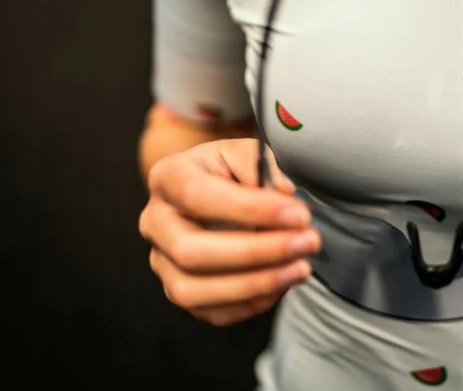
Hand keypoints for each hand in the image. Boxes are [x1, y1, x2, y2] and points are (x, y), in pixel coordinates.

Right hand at [139, 140, 320, 325]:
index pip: (198, 196)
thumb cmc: (232, 170)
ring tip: (301, 268)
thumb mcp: (245, 151)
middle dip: (256, 252)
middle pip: (191, 252)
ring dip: (255, 284)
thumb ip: (261, 163)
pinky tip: (283, 284)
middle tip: (307, 242)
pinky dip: (250, 303)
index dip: (251, 209)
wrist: (214, 190)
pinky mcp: (178, 290)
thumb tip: (283, 192)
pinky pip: (208, 312)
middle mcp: (155, 223)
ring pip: (193, 291)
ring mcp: (162, 261)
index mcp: (168, 178)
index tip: (299, 215)